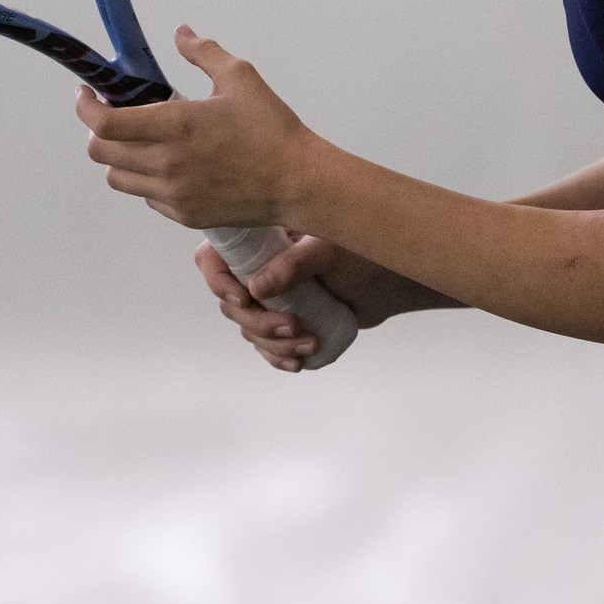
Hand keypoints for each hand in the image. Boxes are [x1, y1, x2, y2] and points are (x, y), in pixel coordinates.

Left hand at [75, 25, 317, 228]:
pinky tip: (170, 165)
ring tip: (140, 142)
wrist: (298, 182)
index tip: (87, 94)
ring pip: (118, 178)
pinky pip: (147, 198)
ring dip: (119, 157)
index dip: (85, 107)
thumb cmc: (272, 128)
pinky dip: (147, 181)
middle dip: (98, 130)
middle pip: (100, 153)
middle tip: (114, 115)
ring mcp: (174, 194)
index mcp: (175, 125)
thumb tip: (181, 33)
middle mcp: (167, 164)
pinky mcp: (185, 215)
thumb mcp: (240, 77)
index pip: (103, 124)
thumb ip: (203, 52)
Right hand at [196, 233, 422, 372]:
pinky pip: (267, 346)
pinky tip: (299, 363)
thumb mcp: (330, 252)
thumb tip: (255, 289)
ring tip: (310, 342)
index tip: (245, 300)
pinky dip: (278, 358)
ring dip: (273, 344)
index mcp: (260, 240)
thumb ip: (295, 263)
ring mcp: (271, 298)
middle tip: (293, 327)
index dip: (218, 282)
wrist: (389, 282)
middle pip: (232, 304)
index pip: (214, 258)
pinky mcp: (285, 320)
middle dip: (259, 324)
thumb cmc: (363, 255)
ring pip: (248, 330)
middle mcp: (258, 268)